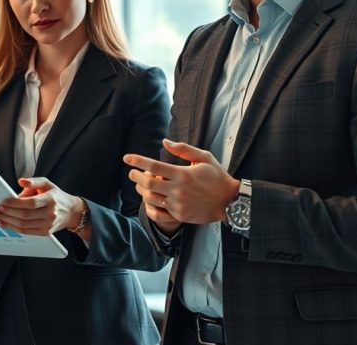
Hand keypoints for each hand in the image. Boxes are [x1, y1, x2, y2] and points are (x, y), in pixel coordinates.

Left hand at [0, 177, 85, 235]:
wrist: (71, 212)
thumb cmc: (56, 196)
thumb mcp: (47, 184)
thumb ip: (34, 181)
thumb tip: (21, 181)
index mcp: (50, 200)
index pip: (30, 203)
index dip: (14, 203)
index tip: (3, 202)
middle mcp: (50, 213)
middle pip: (25, 215)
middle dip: (7, 213)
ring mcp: (48, 225)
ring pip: (23, 225)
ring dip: (8, 221)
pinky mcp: (45, 232)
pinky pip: (26, 231)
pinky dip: (14, 228)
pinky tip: (6, 223)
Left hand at [124, 139, 240, 225]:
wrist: (229, 201)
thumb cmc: (217, 177)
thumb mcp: (204, 157)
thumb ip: (183, 149)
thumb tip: (165, 142)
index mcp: (183, 173)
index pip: (154, 166)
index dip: (138, 161)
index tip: (127, 158)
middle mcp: (179, 189)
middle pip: (149, 183)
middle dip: (136, 177)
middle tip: (132, 173)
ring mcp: (178, 204)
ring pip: (151, 198)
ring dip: (141, 191)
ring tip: (140, 186)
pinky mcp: (180, 215)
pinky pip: (158, 212)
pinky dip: (150, 205)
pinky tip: (148, 199)